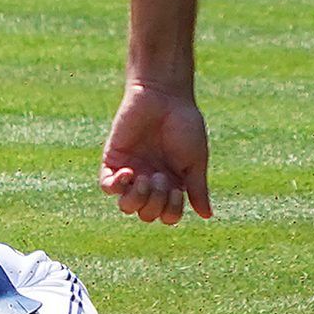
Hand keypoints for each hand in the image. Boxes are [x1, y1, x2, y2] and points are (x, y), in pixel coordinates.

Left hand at [99, 83, 211, 224]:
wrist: (164, 97)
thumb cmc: (185, 125)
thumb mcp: (195, 160)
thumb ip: (198, 188)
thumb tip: (206, 216)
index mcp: (172, 184)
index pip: (167, 215)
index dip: (171, 211)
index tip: (178, 189)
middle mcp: (150, 182)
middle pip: (146, 214)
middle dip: (156, 201)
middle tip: (161, 176)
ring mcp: (131, 172)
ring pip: (126, 206)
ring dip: (137, 198)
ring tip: (145, 177)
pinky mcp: (113, 160)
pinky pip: (107, 187)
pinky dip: (116, 186)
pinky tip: (129, 172)